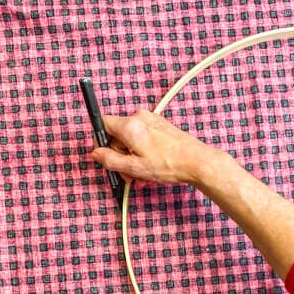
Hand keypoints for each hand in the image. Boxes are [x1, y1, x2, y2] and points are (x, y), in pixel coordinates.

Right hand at [90, 109, 215, 185]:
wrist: (197, 161)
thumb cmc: (169, 164)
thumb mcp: (134, 167)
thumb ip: (110, 160)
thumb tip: (96, 153)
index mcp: (129, 125)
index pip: (102, 123)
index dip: (100, 141)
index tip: (104, 155)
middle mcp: (139, 118)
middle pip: (117, 135)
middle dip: (120, 156)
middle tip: (128, 174)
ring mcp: (151, 121)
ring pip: (131, 139)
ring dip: (132, 158)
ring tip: (142, 175)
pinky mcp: (160, 126)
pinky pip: (143, 138)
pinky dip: (143, 153)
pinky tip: (150, 168)